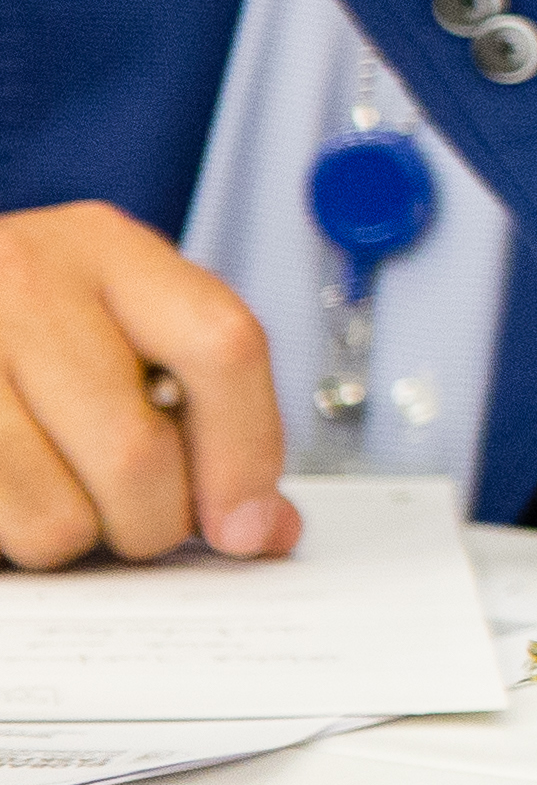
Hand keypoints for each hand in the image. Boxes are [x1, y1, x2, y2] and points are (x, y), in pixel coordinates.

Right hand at [0, 203, 294, 568]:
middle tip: (144, 517)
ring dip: (79, 536)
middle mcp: (28, 284)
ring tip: (66, 496)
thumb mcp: (119, 321)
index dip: (247, 454)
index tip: (252, 523)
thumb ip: (204, 406)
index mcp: (108, 249)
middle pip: (138, 450)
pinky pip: (0, 520)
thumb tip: (262, 525)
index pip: (222, 348)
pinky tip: (18, 492)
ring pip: (58, 514)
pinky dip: (20, 534)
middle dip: (156, 520)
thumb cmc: (28, 320)